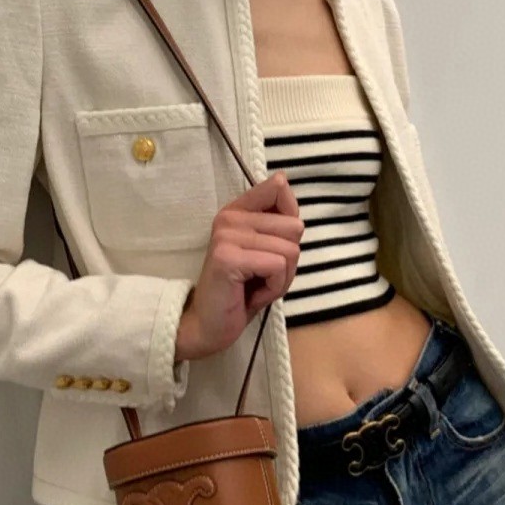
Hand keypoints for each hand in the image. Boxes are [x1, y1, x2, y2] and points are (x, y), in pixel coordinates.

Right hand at [175, 171, 303, 360]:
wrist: (209, 324)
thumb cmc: (242, 290)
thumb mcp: (266, 250)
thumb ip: (277, 220)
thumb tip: (282, 179)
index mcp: (237, 211)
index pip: (279, 189)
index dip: (289, 221)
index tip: (269, 246)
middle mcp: (229, 217)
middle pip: (295, 227)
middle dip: (289, 260)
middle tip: (262, 276)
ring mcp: (226, 236)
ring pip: (290, 250)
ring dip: (282, 278)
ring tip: (257, 285)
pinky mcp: (227, 258)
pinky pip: (278, 266)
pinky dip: (274, 287)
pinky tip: (253, 294)